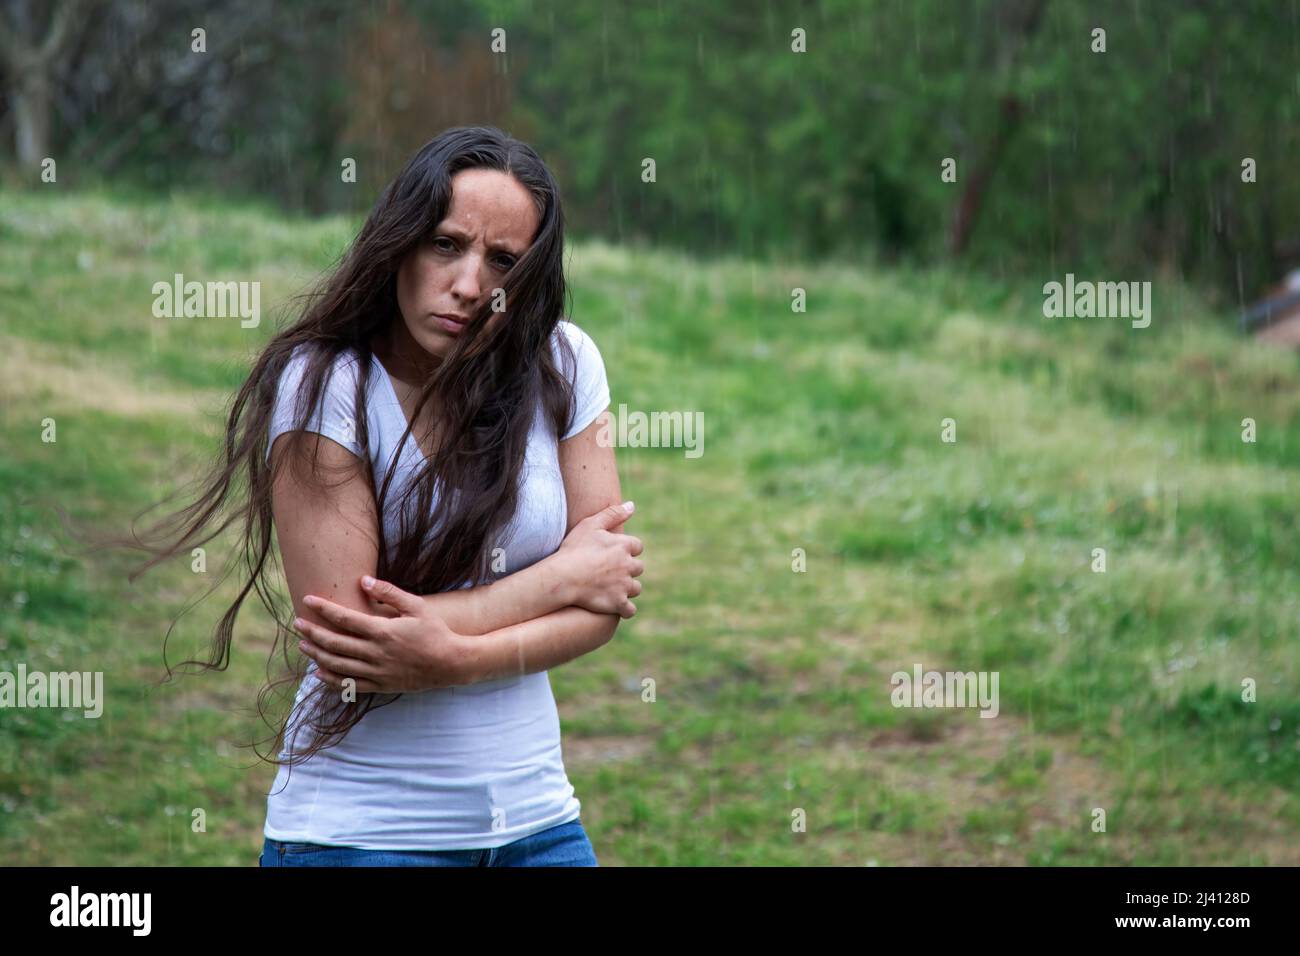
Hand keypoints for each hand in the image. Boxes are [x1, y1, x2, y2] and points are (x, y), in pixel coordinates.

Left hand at [293, 575, 468, 693]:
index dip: (323, 609)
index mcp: (383, 631)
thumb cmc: (436, 631)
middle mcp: (376, 653)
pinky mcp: (380, 685)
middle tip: (298, 624)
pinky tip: (319, 672)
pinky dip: (331, 679)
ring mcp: (377, 671)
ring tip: (303, 645)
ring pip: (338, 665)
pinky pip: (350, 684)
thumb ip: (389, 593)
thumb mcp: (417, 606)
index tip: (307, 600)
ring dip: (317, 654)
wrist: (451, 663)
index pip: (344, 618)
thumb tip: (364, 581)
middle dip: (313, 632)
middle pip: (335, 643)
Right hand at [553, 501, 643, 617]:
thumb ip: (612, 513)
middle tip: (612, 571)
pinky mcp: (617, 603)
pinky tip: (616, 606)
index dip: (627, 549)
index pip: (637, 546)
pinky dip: (625, 609)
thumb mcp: (590, 525)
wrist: (562, 577)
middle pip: (638, 567)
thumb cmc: (573, 550)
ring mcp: (624, 586)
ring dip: (628, 588)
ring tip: (613, 588)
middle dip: (628, 569)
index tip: (615, 553)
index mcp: (624, 545)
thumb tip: (632, 505)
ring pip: (636, 588)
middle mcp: (628, 565)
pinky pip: (630, 610)